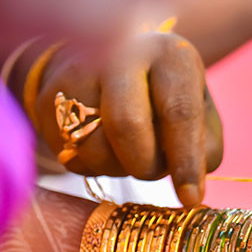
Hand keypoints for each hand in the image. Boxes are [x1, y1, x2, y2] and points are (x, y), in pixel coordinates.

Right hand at [31, 32, 223, 206]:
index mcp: (169, 55)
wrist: (106, 59)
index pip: (179, 113)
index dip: (186, 162)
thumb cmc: (166, 96)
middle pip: (127, 127)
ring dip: (119, 169)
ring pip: (95, 150)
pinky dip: (95, 166)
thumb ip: (204, 147)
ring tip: (129, 150)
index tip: (190, 199)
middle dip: (146, 165)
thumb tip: (188, 191)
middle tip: (154, 168)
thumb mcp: (199, 109)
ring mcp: (77, 72)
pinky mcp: (47, 98)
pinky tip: (104, 144)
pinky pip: (72, 158)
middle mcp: (120, 53)